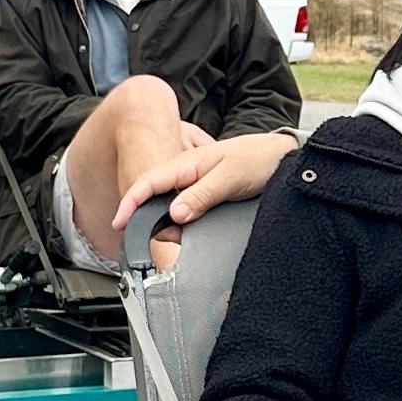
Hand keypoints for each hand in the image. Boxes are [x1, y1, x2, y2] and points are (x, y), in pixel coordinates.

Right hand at [114, 127, 292, 234]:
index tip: (119, 223)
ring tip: (177, 240)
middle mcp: (187, 175)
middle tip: (151, 242)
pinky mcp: (206, 196)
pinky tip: (190, 234)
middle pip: (154, 198)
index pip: (147, 182)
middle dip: (146, 220)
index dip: (129, 202)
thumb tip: (176, 214)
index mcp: (186, 164)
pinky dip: (183, 226)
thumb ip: (202, 195)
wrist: (282, 158)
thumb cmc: (258, 159)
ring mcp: (195, 185)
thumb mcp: (230, 177)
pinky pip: (187, 212)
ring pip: (170, 208)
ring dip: (168, 226)